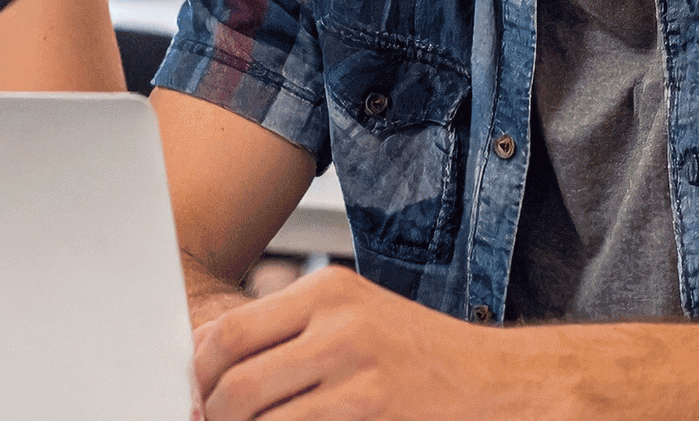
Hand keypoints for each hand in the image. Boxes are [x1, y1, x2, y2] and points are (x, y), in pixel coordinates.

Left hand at [192, 265, 490, 419]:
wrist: (501, 384)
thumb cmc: (423, 359)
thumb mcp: (356, 322)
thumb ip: (291, 333)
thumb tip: (210, 361)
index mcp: (327, 290)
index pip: (227, 332)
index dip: (199, 376)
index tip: (197, 400)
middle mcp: (338, 323)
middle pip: (234, 381)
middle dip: (215, 417)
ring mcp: (356, 370)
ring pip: (259, 417)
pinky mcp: (373, 410)